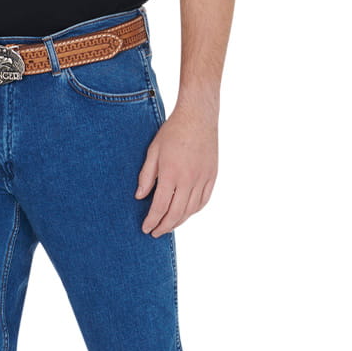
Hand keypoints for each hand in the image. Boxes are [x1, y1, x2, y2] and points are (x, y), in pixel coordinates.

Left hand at [135, 106, 216, 235]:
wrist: (198, 117)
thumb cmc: (172, 131)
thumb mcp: (153, 151)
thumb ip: (146, 176)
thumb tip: (139, 197)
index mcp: (171, 174)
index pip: (160, 206)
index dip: (152, 221)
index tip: (146, 229)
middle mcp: (188, 180)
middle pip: (176, 213)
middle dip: (164, 226)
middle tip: (155, 233)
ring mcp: (202, 179)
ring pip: (191, 210)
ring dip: (179, 221)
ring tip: (168, 225)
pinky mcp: (212, 176)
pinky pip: (203, 201)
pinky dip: (194, 211)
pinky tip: (186, 214)